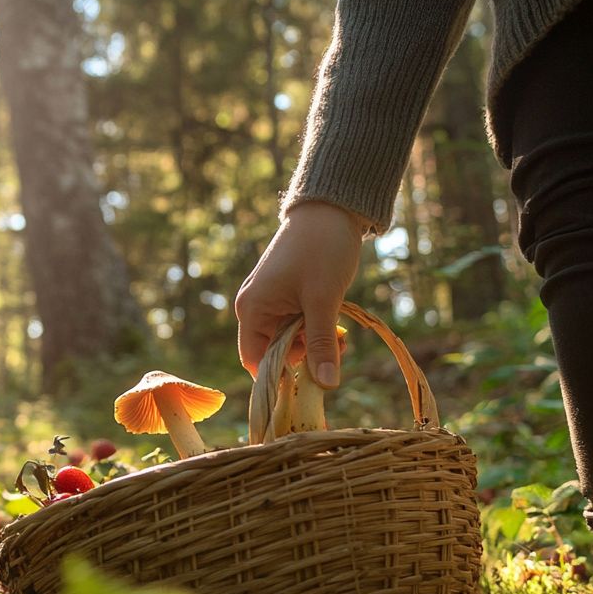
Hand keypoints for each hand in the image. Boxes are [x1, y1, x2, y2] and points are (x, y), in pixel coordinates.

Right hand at [235, 201, 365, 387]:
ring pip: (290, 340)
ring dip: (315, 342)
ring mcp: (270, 301)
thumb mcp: (323, 300)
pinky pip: (297, 324)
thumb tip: (326, 385)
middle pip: (275, 352)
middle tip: (337, 348)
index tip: (314, 378)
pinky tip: (335, 321)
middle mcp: (254, 308)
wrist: (332, 208)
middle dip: (306, 356)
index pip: (255, 361)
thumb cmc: (322, 250)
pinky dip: (316, 328)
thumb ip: (322, 344)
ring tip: (341, 333)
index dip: (281, 375)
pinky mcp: (286, 295)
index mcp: (252, 310)